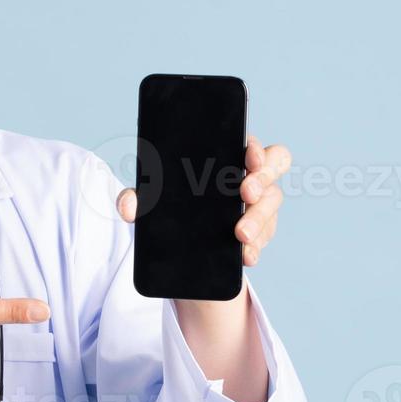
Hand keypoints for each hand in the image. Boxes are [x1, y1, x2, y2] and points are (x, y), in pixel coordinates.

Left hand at [115, 134, 291, 266]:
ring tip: (240, 235)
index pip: (252, 144)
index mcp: (228, 158)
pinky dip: (255, 248)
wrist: (182, 245)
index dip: (256, 147)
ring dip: (259, 220)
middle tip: (245, 195)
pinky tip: (245, 256)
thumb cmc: (174, 205)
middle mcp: (250, 178)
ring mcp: (258, 206)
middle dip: (262, 180)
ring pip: (271, 205)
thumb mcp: (155, 200)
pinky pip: (264, 238)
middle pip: (273, 168)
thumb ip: (139, 198)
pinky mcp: (259, 233)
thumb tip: (127, 206)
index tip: (249, 157)